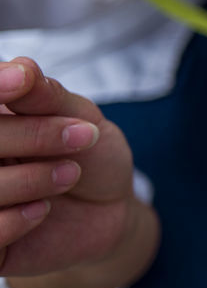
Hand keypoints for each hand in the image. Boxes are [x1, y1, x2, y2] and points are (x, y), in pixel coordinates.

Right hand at [0, 56, 139, 278]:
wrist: (110, 210)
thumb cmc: (89, 154)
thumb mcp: (80, 118)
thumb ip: (47, 96)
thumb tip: (21, 67)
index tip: (21, 80)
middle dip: (28, 135)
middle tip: (81, 136)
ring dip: (29, 179)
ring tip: (71, 174)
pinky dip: (14, 220)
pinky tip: (42, 210)